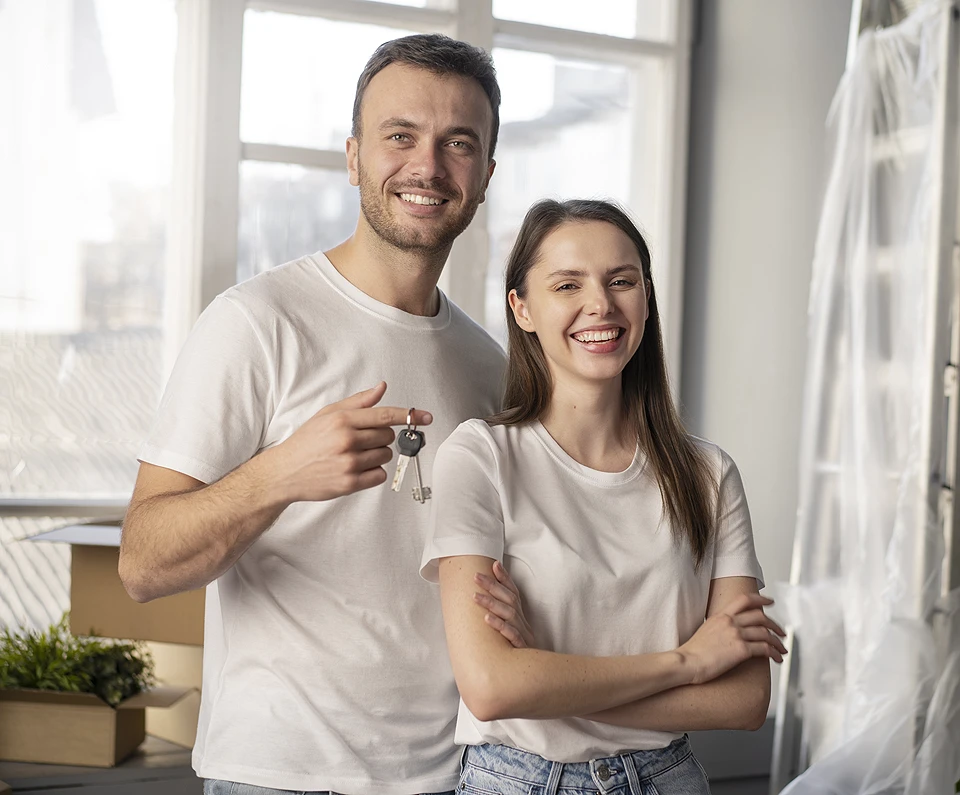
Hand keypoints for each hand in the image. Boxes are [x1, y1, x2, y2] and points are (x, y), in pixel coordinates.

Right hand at [267, 382, 431, 502]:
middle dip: (380, 437)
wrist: (284, 472)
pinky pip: (379, 475)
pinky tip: (356, 469)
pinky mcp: (350, 483)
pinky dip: (373, 472)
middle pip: (388, 436)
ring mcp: (349, 463)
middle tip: (360, 440)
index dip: (409, 415)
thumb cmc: (307, 441)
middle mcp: (347, 440)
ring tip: (354, 455)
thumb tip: (382, 388)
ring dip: (377, 455)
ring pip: (386, 455)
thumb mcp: (328, 414)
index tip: (426, 417)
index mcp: (342, 420)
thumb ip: (358, 402)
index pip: (385, 415)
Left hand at [474, 560, 535, 648]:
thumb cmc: (519, 651)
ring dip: (491, 603)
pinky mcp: (521, 646)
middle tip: (475, 576)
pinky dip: (499, 625)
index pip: (514, 592)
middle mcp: (522, 621)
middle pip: (508, 598)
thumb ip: (503, 618)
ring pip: (508, 613)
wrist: (535, 674)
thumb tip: (484, 608)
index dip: (505, 578)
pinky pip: (510, 634)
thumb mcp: (513, 632)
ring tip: (474, 596)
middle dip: (492, 585)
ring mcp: (522, 633)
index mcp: (520, 616)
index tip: (494, 564)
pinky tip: (486, 619)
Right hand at [679, 594, 786, 684]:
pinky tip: (776, 658)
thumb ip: (719, 626)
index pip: (744, 599)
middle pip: (760, 616)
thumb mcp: (705, 630)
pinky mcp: (741, 650)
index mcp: (721, 616)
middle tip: (781, 632)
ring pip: (766, 633)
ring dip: (777, 641)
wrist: (687, 662)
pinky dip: (774, 652)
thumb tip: (728, 631)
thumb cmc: (692, 652)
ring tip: (781, 649)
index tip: (770, 601)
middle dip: (775, 624)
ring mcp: (736, 634)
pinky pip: (765, 648)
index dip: (760, 599)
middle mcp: (730, 622)